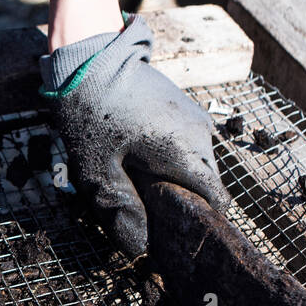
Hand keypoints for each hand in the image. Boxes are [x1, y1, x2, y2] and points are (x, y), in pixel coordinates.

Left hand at [43, 15, 229, 258]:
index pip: (215, 200)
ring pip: (196, 164)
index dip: (195, 221)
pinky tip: (138, 153)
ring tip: (136, 173)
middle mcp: (201, 135)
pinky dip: (171, 156)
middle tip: (141, 200)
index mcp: (186, 153)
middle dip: (179, 199)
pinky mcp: (186, 108)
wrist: (91, 57)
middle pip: (205, 184)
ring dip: (173, 176)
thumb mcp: (96, 170)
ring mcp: (197, 118)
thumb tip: (138, 248)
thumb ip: (120, 210)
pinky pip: (188, 144)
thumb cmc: (91, 112)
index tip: (169, 230)